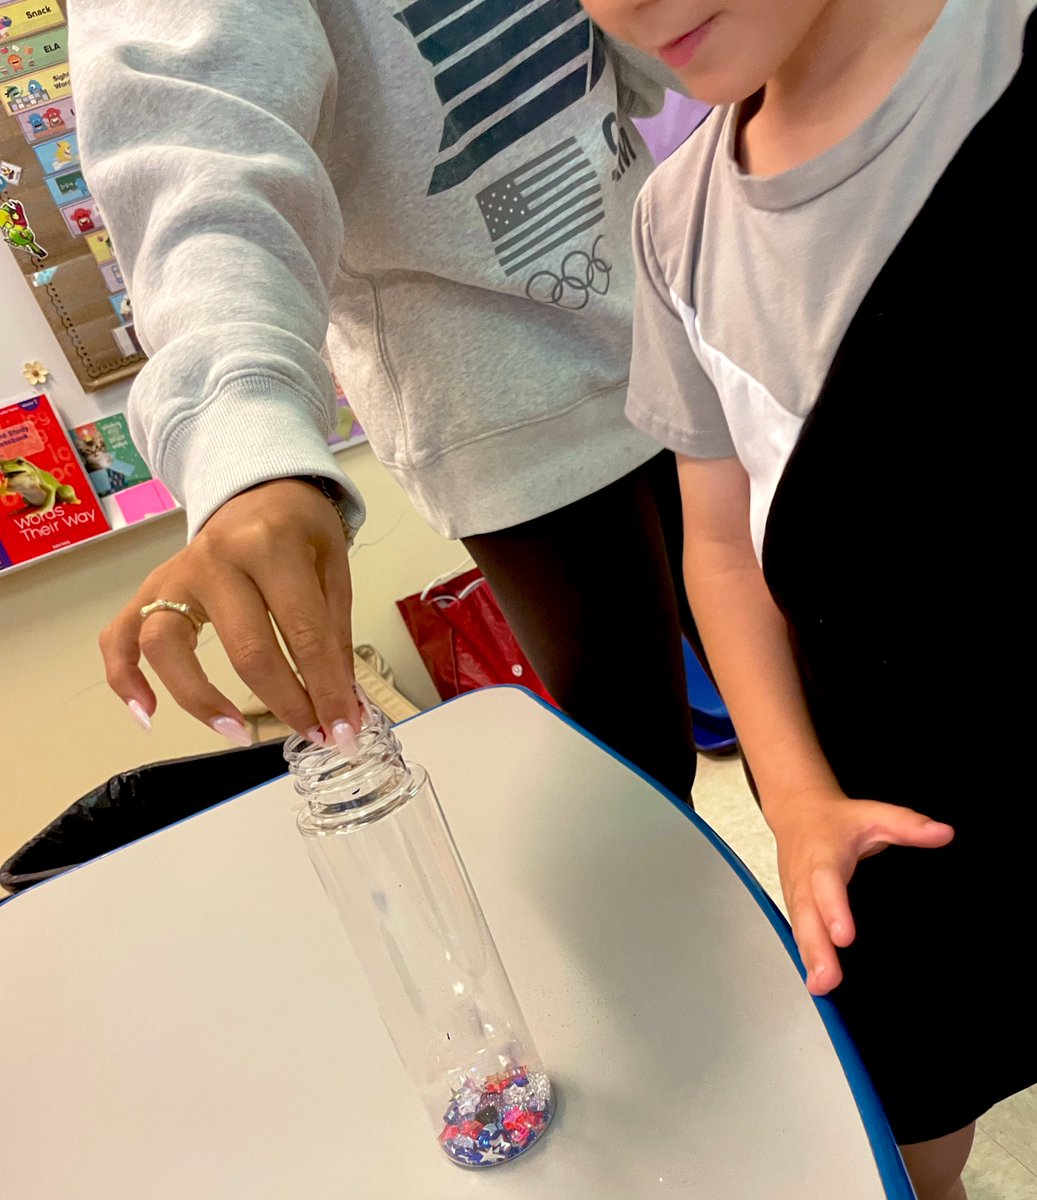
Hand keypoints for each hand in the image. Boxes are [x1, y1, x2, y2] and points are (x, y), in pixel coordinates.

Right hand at [101, 479, 360, 751]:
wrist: (260, 486)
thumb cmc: (301, 529)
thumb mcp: (333, 569)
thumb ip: (335, 637)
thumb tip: (344, 707)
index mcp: (271, 546)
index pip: (304, 634)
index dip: (327, 691)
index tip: (344, 731)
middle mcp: (215, 559)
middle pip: (247, 649)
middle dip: (286, 703)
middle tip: (314, 734)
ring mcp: (174, 574)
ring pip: (169, 646)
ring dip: (201, 701)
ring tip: (238, 733)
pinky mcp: (149, 589)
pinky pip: (120, 637)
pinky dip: (125, 679)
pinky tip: (148, 715)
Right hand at [763, 788, 954, 995]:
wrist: (797, 812)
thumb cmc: (835, 820)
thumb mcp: (873, 814)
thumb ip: (907, 825)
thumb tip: (943, 833)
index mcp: (823, 854)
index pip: (826, 882)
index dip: (833, 910)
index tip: (844, 937)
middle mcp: (805, 877)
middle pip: (807, 914)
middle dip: (817, 948)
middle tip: (828, 978)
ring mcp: (795, 892)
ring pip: (800, 927)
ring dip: (809, 958)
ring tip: (821, 986)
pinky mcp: (794, 904)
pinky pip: (799, 931)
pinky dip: (806, 956)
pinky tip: (816, 981)